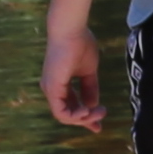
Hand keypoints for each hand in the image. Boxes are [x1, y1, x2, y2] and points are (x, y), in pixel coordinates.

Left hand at [38, 0, 105, 130]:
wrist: (71, 30)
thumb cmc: (79, 44)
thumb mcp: (88, 71)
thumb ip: (90, 88)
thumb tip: (92, 105)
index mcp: (60, 84)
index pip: (71, 106)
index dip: (86, 116)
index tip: (100, 123)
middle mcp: (52, 89)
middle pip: (68, 114)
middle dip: (86, 120)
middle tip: (102, 119)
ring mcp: (50, 89)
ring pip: (64, 116)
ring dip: (83, 118)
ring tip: (99, 112)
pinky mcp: (51, 88)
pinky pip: (61, 112)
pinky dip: (74, 116)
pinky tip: (87, 111)